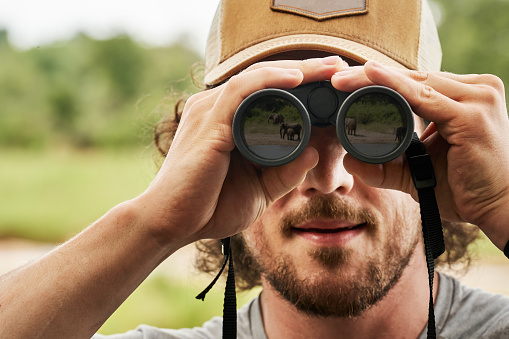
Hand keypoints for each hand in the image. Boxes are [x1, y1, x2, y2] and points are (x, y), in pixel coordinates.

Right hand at [136, 56, 345, 247]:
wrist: (171, 224)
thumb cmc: (210, 206)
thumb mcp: (260, 189)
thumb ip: (285, 172)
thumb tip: (314, 153)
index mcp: (229, 120)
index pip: (269, 92)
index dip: (303, 85)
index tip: (335, 85)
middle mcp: (218, 107)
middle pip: (267, 77)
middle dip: (307, 70)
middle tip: (341, 67)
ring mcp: (211, 111)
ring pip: (258, 77)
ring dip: (297, 70)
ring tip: (330, 68)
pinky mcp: (209, 122)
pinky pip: (242, 91)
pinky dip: (271, 80)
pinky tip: (297, 78)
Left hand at [332, 61, 508, 249]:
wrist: (501, 208)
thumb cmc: (464, 188)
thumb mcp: (418, 172)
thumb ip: (386, 164)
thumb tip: (349, 160)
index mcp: (464, 97)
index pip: (416, 83)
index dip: (380, 80)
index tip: (346, 82)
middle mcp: (475, 90)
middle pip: (414, 77)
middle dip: (371, 76)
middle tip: (336, 77)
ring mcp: (478, 98)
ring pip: (416, 83)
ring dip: (376, 79)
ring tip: (343, 80)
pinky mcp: (473, 115)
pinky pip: (425, 99)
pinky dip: (396, 87)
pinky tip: (372, 76)